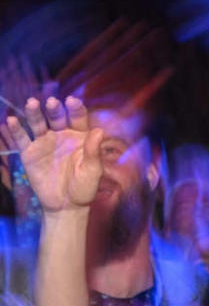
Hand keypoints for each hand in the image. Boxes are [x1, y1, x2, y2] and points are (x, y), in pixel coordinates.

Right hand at [6, 97, 102, 212]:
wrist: (66, 205)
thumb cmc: (84, 187)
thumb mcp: (92, 170)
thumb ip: (94, 151)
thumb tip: (99, 130)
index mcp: (81, 136)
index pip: (78, 117)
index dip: (75, 108)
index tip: (72, 101)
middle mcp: (62, 135)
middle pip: (57, 118)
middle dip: (55, 109)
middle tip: (52, 102)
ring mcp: (45, 142)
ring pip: (38, 124)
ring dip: (34, 113)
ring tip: (32, 103)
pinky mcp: (30, 153)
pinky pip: (22, 139)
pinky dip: (16, 130)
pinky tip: (11, 120)